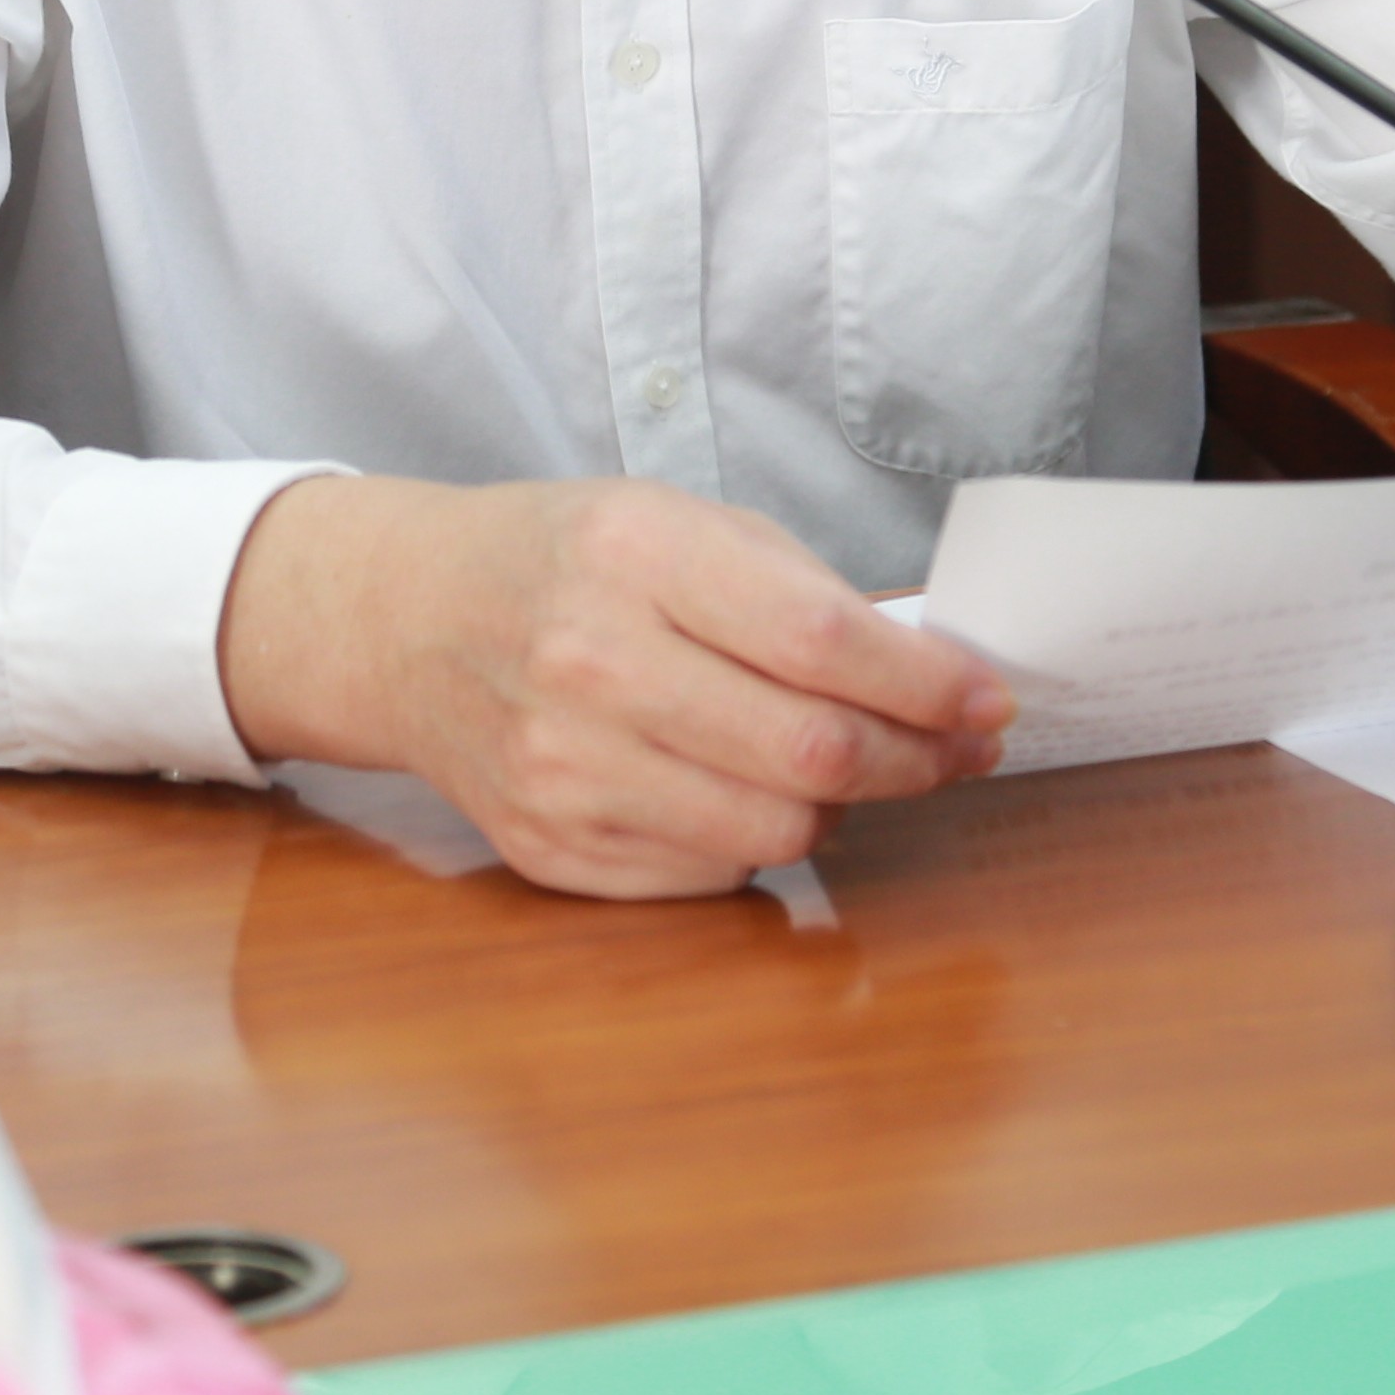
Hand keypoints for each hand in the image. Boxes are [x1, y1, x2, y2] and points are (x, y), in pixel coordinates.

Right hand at [220, 476, 1014, 898]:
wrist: (408, 621)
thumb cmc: (565, 559)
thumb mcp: (677, 521)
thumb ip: (800, 590)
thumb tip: (933, 674)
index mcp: (635, 553)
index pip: (821, 638)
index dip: (927, 683)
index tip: (986, 698)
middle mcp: (590, 662)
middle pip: (810, 750)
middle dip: (914, 758)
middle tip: (953, 747)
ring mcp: (562, 767)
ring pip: (773, 828)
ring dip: (840, 805)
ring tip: (843, 763)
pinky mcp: (549, 847)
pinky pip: (709, 872)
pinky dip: (754, 838)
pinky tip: (743, 788)